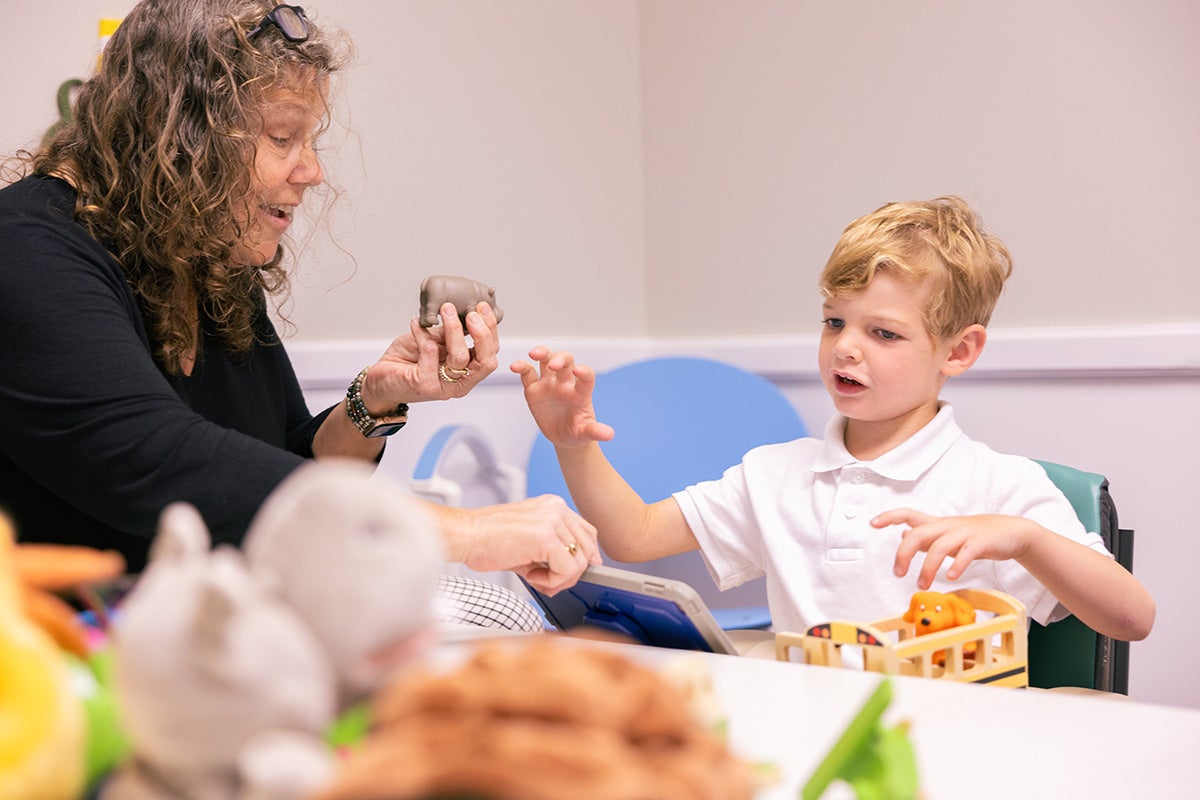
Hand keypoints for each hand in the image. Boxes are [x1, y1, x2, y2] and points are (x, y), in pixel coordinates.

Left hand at [364, 302, 499, 408]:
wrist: (381, 380)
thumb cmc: (408, 361)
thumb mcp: (435, 342)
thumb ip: (451, 334)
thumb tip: (465, 310)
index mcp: (467, 373)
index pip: (490, 354)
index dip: (490, 330)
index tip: (482, 307)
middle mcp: (459, 383)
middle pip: (485, 361)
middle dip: (482, 334)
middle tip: (471, 313)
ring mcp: (443, 386)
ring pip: (460, 357)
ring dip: (454, 329)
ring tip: (445, 310)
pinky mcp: (424, 384)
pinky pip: (430, 353)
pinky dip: (423, 334)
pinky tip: (416, 323)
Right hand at [455, 495, 601, 594]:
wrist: (465, 535)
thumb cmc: (488, 539)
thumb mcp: (529, 539)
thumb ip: (553, 550)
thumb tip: (573, 571)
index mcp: (553, 506)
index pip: (587, 532)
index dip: (584, 556)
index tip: (573, 572)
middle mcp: (556, 509)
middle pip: (588, 549)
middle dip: (570, 573)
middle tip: (548, 582)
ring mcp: (552, 521)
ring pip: (579, 562)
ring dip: (558, 579)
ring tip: (535, 577)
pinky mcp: (545, 537)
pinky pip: (566, 569)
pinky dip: (551, 581)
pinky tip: (530, 576)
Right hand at [510, 347, 614, 447]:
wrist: (563, 436)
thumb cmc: (577, 431)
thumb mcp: (586, 433)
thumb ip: (595, 431)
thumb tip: (609, 435)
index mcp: (581, 393)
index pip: (586, 376)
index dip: (584, 371)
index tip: (579, 371)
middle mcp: (566, 383)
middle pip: (566, 361)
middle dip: (560, 359)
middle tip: (553, 364)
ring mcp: (550, 383)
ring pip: (547, 359)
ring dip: (542, 353)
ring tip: (533, 354)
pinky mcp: (534, 388)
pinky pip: (528, 373)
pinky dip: (521, 367)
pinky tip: (515, 366)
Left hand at [874, 509, 1034, 589]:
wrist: (1011, 532)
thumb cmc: (974, 535)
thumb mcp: (946, 533)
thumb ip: (925, 536)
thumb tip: (902, 534)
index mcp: (937, 524)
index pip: (908, 513)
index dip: (889, 516)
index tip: (872, 524)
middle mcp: (947, 526)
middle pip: (918, 533)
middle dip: (904, 552)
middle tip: (898, 573)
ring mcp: (964, 533)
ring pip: (939, 546)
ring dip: (928, 567)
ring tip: (922, 584)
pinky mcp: (981, 542)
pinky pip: (966, 552)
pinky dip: (957, 564)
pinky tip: (951, 577)